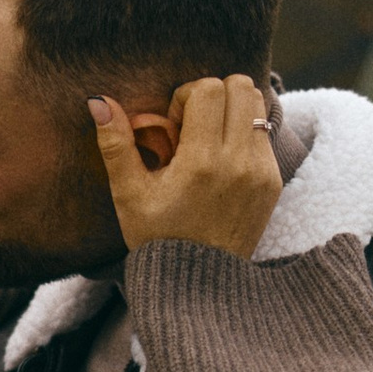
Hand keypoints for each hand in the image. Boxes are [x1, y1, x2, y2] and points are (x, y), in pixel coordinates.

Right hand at [90, 71, 279, 260]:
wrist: (197, 285)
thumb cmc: (156, 238)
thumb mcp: (128, 194)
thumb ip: (116, 143)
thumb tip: (98, 100)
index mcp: (202, 162)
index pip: (209, 89)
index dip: (186, 96)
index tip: (173, 126)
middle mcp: (239, 163)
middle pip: (240, 87)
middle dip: (212, 96)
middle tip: (192, 127)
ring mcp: (262, 172)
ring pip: (257, 104)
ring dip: (231, 110)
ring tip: (208, 140)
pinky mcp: (273, 182)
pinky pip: (264, 133)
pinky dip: (243, 134)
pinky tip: (221, 162)